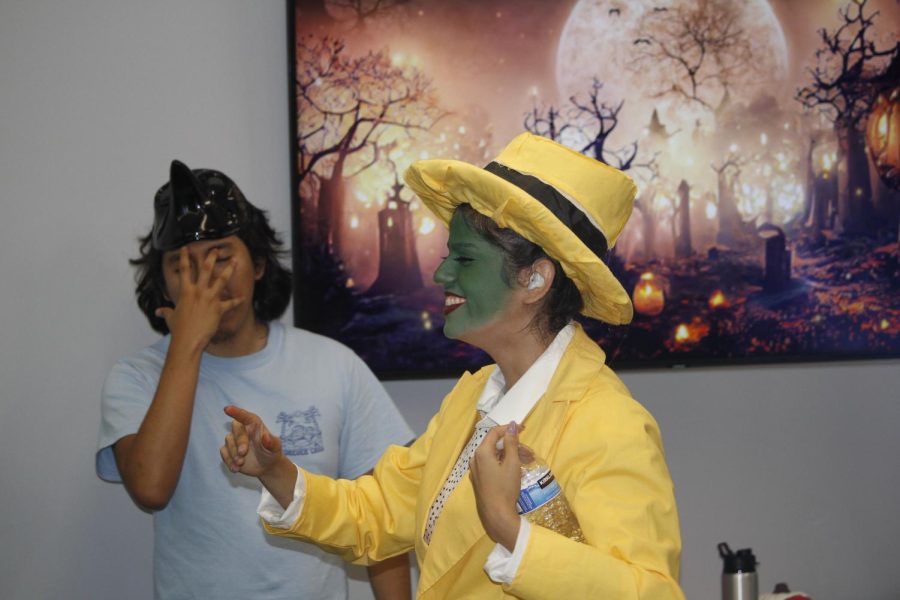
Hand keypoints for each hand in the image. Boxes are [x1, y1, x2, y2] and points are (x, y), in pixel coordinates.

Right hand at [155, 247, 244, 351]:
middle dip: (211, 257)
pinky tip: (243, 297)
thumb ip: (166, 311)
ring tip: (235, 260)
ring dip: (229, 269)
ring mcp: (209, 299)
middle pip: (206, 270)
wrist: (188, 340)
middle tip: (216, 248)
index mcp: (185, 291)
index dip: (184, 257)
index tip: (186, 247)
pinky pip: (230, 303)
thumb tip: (158, 311)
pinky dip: (237, 300)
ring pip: (221, 280)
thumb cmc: (178, 329)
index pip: (184, 270)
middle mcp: (198, 292)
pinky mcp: (218, 309)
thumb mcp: (170, 318)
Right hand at [220, 405, 283, 476]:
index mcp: (254, 425)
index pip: (244, 416)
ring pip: (228, 441)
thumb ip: (272, 442)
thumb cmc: (272, 452)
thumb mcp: (275, 447)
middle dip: (239, 442)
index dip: (236, 412)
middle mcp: (243, 430)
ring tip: (242, 463)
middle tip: (243, 453)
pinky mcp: (229, 451)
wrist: (267, 466)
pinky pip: (224, 453)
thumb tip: (265, 437)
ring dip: (234, 453)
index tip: (227, 409)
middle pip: (236, 430)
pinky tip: (236, 468)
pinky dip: (229, 461)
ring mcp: (234, 441)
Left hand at [469, 421, 523, 550]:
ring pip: (496, 456)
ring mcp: (476, 470)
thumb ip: (511, 442)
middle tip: (531, 453)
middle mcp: (475, 459)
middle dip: (515, 447)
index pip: (495, 433)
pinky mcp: (480, 479)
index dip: (510, 429)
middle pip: (496, 445)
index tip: (524, 430)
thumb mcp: (512, 463)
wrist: (496, 514)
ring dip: (512, 456)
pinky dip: (505, 465)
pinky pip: (493, 466)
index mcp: (481, 452)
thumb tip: (512, 425)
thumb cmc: (505, 487)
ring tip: (529, 462)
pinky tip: (519, 470)